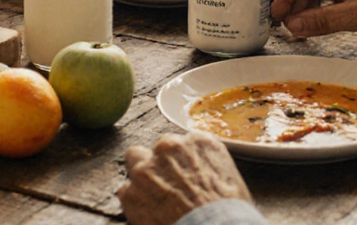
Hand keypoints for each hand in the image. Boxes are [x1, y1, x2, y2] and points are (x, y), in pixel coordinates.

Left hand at [117, 131, 251, 224]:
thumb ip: (209, 165)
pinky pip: (125, 191)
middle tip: (169, 186)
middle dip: (161, 163)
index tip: (186, 175)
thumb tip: (201, 173)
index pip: (183, 142)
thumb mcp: (231, 179)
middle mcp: (170, 148)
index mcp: (198, 142)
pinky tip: (149, 215)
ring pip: (134, 160)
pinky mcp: (130, 192)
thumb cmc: (229, 214)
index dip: (183, 161)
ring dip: (142, 177)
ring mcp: (146, 168)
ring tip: (154, 199)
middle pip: (157, 148)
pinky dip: (134, 203)